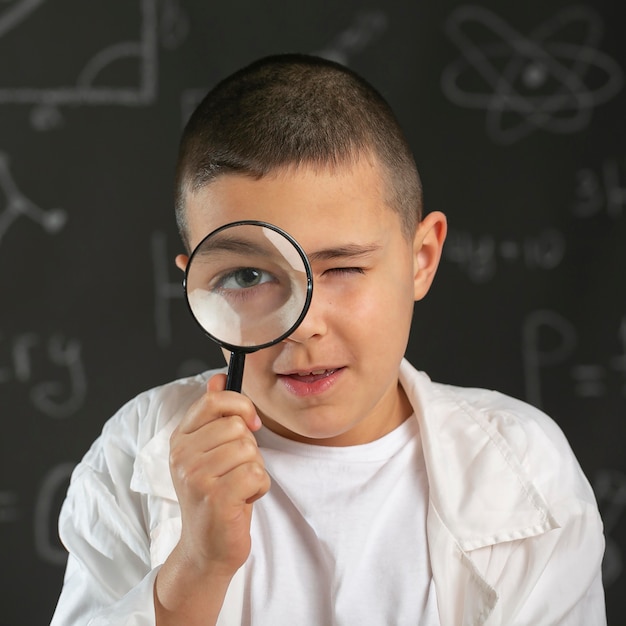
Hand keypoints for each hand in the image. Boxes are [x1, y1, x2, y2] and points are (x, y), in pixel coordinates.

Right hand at [168, 373, 269, 578]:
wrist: (207, 547)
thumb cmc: (215, 495)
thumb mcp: (209, 451)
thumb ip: (214, 415)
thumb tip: (218, 378)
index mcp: (180, 439)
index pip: (214, 401)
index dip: (241, 407)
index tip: (250, 424)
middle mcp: (182, 456)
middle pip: (237, 427)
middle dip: (248, 449)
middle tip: (234, 471)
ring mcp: (196, 477)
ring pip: (249, 450)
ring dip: (254, 470)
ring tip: (237, 487)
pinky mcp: (215, 498)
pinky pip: (256, 474)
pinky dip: (259, 488)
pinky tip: (243, 500)